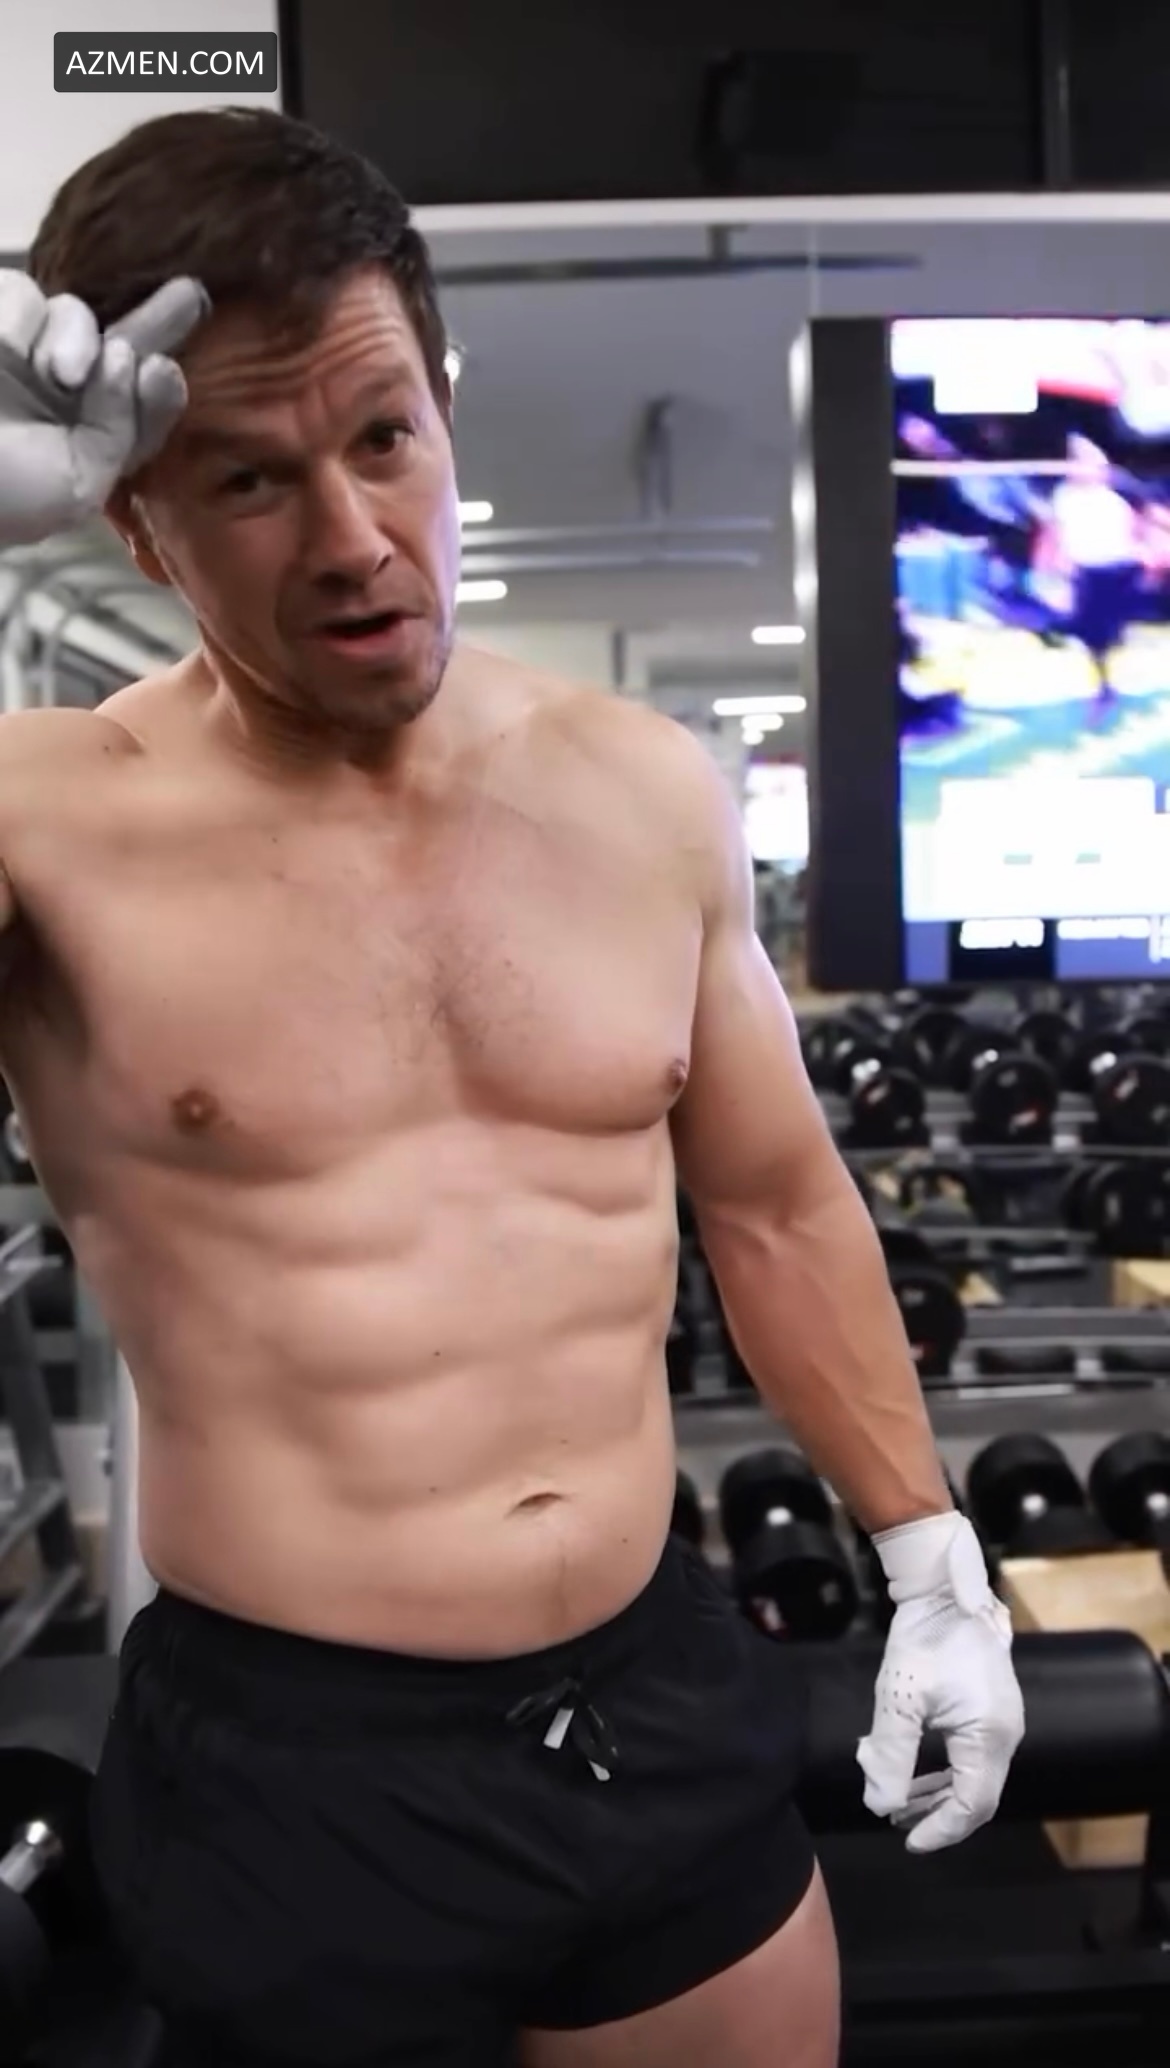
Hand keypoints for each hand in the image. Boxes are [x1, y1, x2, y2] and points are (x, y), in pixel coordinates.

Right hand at [0, 272, 208, 546]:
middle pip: (118, 344)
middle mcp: (54, 395)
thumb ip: (121, 430)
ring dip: (77, 337)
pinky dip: (24, 321)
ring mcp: (17, 357)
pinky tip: (13, 354)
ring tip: (60, 374)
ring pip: (73, 314)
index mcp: (81, 440)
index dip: (159, 387)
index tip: (164, 370)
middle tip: (194, 295)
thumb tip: (136, 360)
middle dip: (158, 319)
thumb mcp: (79, 483)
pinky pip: (21, 298)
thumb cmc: (3, 495)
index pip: (134, 407)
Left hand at [856, 1511, 1024, 1852]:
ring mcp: (1004, 1720)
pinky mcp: (993, 1708)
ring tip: (898, 1802)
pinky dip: (946, 1769)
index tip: (907, 1842)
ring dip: (937, 1793)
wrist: (944, 1589)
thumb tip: (880, 1806)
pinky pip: (974, 1754)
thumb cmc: (922, 1639)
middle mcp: (1006, 1734)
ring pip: (974, 1776)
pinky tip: (916, 1770)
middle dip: (936, 1814)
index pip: (971, 1805)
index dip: (940, 1829)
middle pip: (977, 1796)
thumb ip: (891, 1757)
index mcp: (989, 1736)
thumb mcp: (899, 1700)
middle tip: (897, 1823)